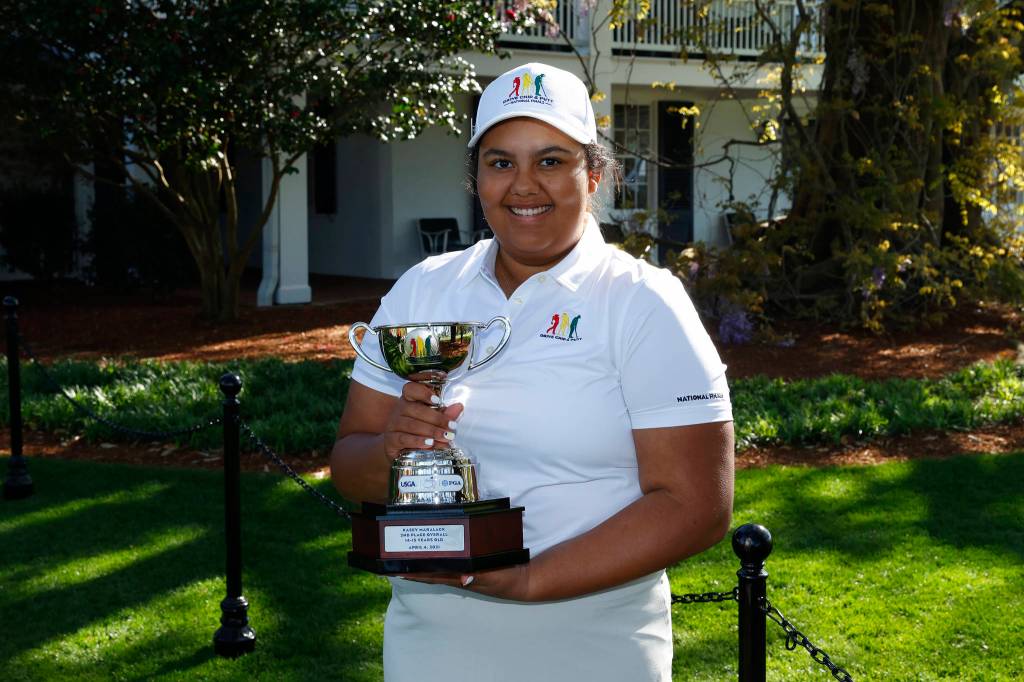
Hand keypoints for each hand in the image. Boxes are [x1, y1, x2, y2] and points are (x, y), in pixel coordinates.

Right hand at [381, 381, 462, 459]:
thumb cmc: (418, 431)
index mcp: (409, 400)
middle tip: (452, 427)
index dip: (423, 392)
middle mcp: (399, 410)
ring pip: (411, 425)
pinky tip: (429, 443)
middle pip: (415, 409)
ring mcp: (393, 425)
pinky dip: (417, 441)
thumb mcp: (433, 421)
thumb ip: (445, 415)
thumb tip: (459, 407)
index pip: (410, 389)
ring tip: (445, 437)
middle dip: (436, 418)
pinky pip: (403, 439)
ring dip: (430, 431)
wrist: (399, 448)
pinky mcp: (390, 440)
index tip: (438, 400)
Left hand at [399, 563, 532, 601]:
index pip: (430, 575)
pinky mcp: (472, 564)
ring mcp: (464, 570)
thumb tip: (463, 578)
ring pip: (439, 565)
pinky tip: (437, 550)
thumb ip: (480, 577)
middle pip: (430, 570)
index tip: (395, 570)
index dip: (413, 573)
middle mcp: (458, 575)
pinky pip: (451, 559)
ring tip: (408, 553)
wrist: (523, 580)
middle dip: (413, 566)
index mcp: (459, 578)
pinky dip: (441, 556)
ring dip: (425, 560)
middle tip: (395, 558)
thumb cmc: (507, 580)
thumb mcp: (494, 578)